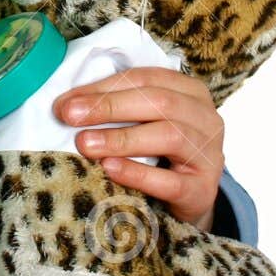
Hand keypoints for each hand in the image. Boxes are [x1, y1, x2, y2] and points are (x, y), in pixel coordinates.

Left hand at [53, 68, 223, 230]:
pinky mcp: (203, 190)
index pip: (145, 79)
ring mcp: (209, 154)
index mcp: (190, 91)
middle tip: (70, 116)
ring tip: (85, 144)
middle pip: (157, 102)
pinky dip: (137, 173)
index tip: (67, 101)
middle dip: (108, 107)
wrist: (192, 197)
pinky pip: (170, 181)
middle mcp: (206, 118)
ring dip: (121, 139)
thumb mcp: (148, 121)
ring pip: (168, 136)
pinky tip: (110, 169)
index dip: (104, 87)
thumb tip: (68, 104)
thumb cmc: (163, 151)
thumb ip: (119, 105)